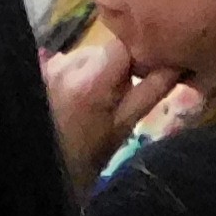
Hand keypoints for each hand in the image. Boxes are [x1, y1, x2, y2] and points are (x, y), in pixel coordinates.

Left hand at [40, 32, 193, 179]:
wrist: (41, 172)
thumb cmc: (86, 159)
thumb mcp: (124, 128)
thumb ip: (152, 91)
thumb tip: (179, 64)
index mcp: (92, 79)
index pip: (125, 43)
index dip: (141, 52)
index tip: (148, 72)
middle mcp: (67, 63)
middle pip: (105, 48)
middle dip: (117, 68)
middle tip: (117, 98)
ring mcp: (48, 66)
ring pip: (87, 55)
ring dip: (95, 72)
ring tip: (93, 103)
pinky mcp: (37, 70)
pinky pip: (67, 64)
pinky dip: (76, 77)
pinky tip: (72, 102)